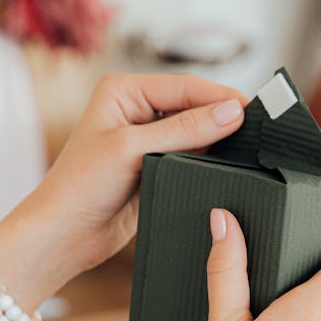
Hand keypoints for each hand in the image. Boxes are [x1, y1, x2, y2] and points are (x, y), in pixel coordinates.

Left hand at [33, 72, 248, 280]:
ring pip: (197, 133)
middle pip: (194, 106)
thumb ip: (185, 129)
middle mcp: (137, 111)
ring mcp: (148, 141)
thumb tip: (232, 112)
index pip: (185, 86)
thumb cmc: (79, 185)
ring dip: (217, 141)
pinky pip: (192, 158)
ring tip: (244, 148)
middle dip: (222, 117)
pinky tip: (224, 166)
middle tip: (256, 130)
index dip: (220, 96)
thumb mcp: (133, 149)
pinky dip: (208, 162)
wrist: (64, 234)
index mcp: (124, 90)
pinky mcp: (156, 168)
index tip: (253, 109)